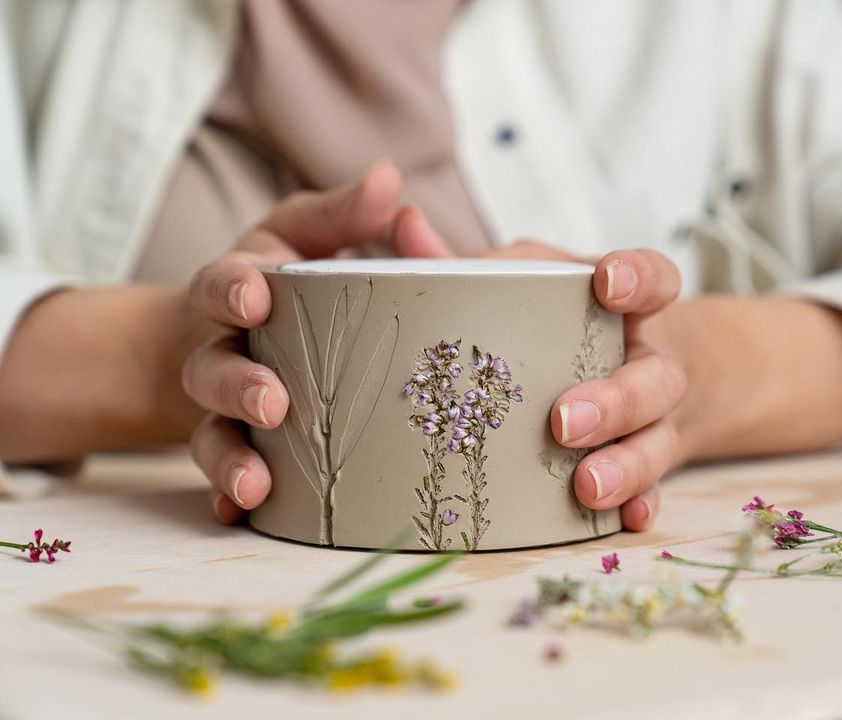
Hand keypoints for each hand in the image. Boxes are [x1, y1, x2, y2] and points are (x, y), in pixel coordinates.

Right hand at [183, 163, 446, 521]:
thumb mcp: (302, 238)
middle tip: (272, 403)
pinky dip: (228, 498)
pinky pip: (221, 478)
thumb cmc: (276, 286)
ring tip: (256, 483)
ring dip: (230, 457)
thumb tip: (391, 180)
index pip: (223, 284)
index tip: (254, 294)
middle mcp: (219, 350)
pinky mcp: (231, 448)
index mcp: (237, 292)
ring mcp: (219, 407)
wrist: (221, 338)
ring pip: (212, 432)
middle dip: (237, 385)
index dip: (232, 289)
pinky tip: (246, 515)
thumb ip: (343, 215)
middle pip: (214, 369)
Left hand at [441, 241, 687, 531]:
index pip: (654, 279)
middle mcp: (650, 361)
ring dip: (626, 465)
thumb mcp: (537, 283)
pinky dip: (640, 505)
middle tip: (563, 420)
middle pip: (655, 377)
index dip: (638, 279)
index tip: (607, 283)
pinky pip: (656, 490)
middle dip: (616, 400)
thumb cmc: (568, 322)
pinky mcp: (651, 464)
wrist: (647, 367)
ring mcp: (657, 418)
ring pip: (658, 441)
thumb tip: (404, 226)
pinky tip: (622, 521)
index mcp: (626, 307)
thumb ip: (479, 264)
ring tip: (585, 485)